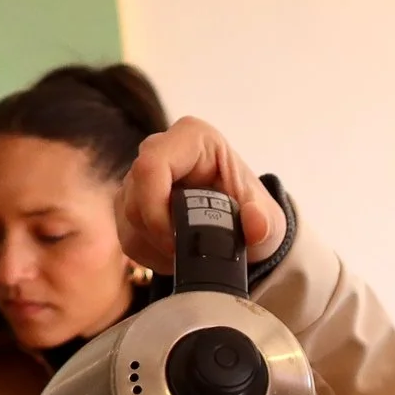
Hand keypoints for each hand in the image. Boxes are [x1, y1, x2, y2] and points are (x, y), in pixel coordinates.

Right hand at [120, 116, 288, 271]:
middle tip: (186, 253)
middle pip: (133, 196)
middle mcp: (159, 150)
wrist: (242, 227)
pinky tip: (174, 254)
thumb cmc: (252, 212)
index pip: (151, 165)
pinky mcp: (129, 202)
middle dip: (157, 235)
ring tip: (187, 253)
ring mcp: (139, 176)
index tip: (178, 242)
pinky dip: (149, 253)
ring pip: (126, 218)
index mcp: (193, 139)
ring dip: (154, 247)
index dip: (157, 208)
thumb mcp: (269, 220)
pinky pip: (125, 233)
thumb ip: (265, 223)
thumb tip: (256, 224)